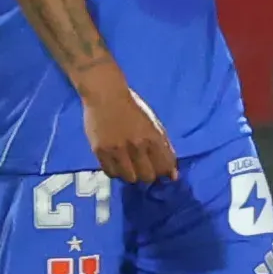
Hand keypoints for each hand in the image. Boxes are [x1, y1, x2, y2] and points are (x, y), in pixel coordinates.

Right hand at [79, 70, 177, 185]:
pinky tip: (118, 164)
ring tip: (130, 166)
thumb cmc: (133, 107)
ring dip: (132, 175)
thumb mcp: (154, 123)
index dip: (165, 171)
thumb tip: (173, 173)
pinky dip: (117, 172)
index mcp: (153, 137)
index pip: (165, 166)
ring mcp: (117, 149)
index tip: (162, 170)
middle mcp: (136, 145)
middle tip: (145, 168)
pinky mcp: (100, 151)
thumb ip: (164, 146)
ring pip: (130, 178)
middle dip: (149, 175)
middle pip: (148, 176)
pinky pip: (111, 173)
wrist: (105, 95)